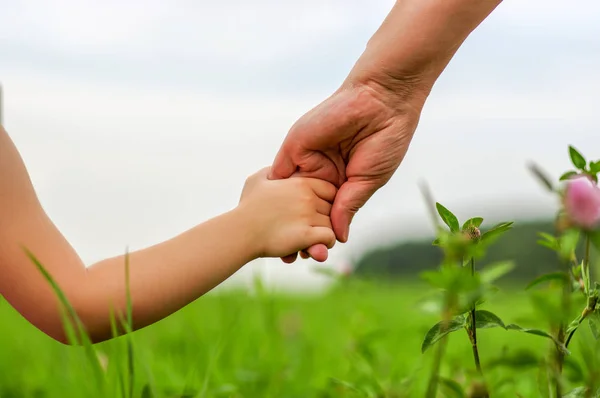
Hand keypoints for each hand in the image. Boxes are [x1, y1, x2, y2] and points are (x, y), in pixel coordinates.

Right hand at [237, 167, 336, 260]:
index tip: (316, 211)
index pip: (330, 189)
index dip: (325, 201)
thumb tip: (279, 170)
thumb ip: (273, 171)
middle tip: (314, 228)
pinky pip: (330, 238)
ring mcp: (307, 216)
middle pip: (332, 207)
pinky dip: (325, 244)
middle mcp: (307, 197)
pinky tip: (313, 246)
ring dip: (325, 233)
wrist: (239, 231)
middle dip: (325, 218)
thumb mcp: (257, 179)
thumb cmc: (247, 207)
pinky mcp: (306, 235)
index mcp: (300, 183)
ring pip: (332, 224)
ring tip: (313, 239)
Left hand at [270, 81, 423, 262]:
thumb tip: (338, 237)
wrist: (381, 101)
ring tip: (277, 248)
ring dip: (282, 220)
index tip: (311, 256)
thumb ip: (347, 207)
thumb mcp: (366, 181)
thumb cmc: (384, 141)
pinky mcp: (295, 148)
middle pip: (303, 209)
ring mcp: (307, 161)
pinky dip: (273, 196)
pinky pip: (279, 175)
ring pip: (289, 197)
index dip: (317, 234)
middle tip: (289, 260)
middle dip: (296, 232)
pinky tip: (267, 219)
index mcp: (341, 182)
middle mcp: (321, 173)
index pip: (324, 213)